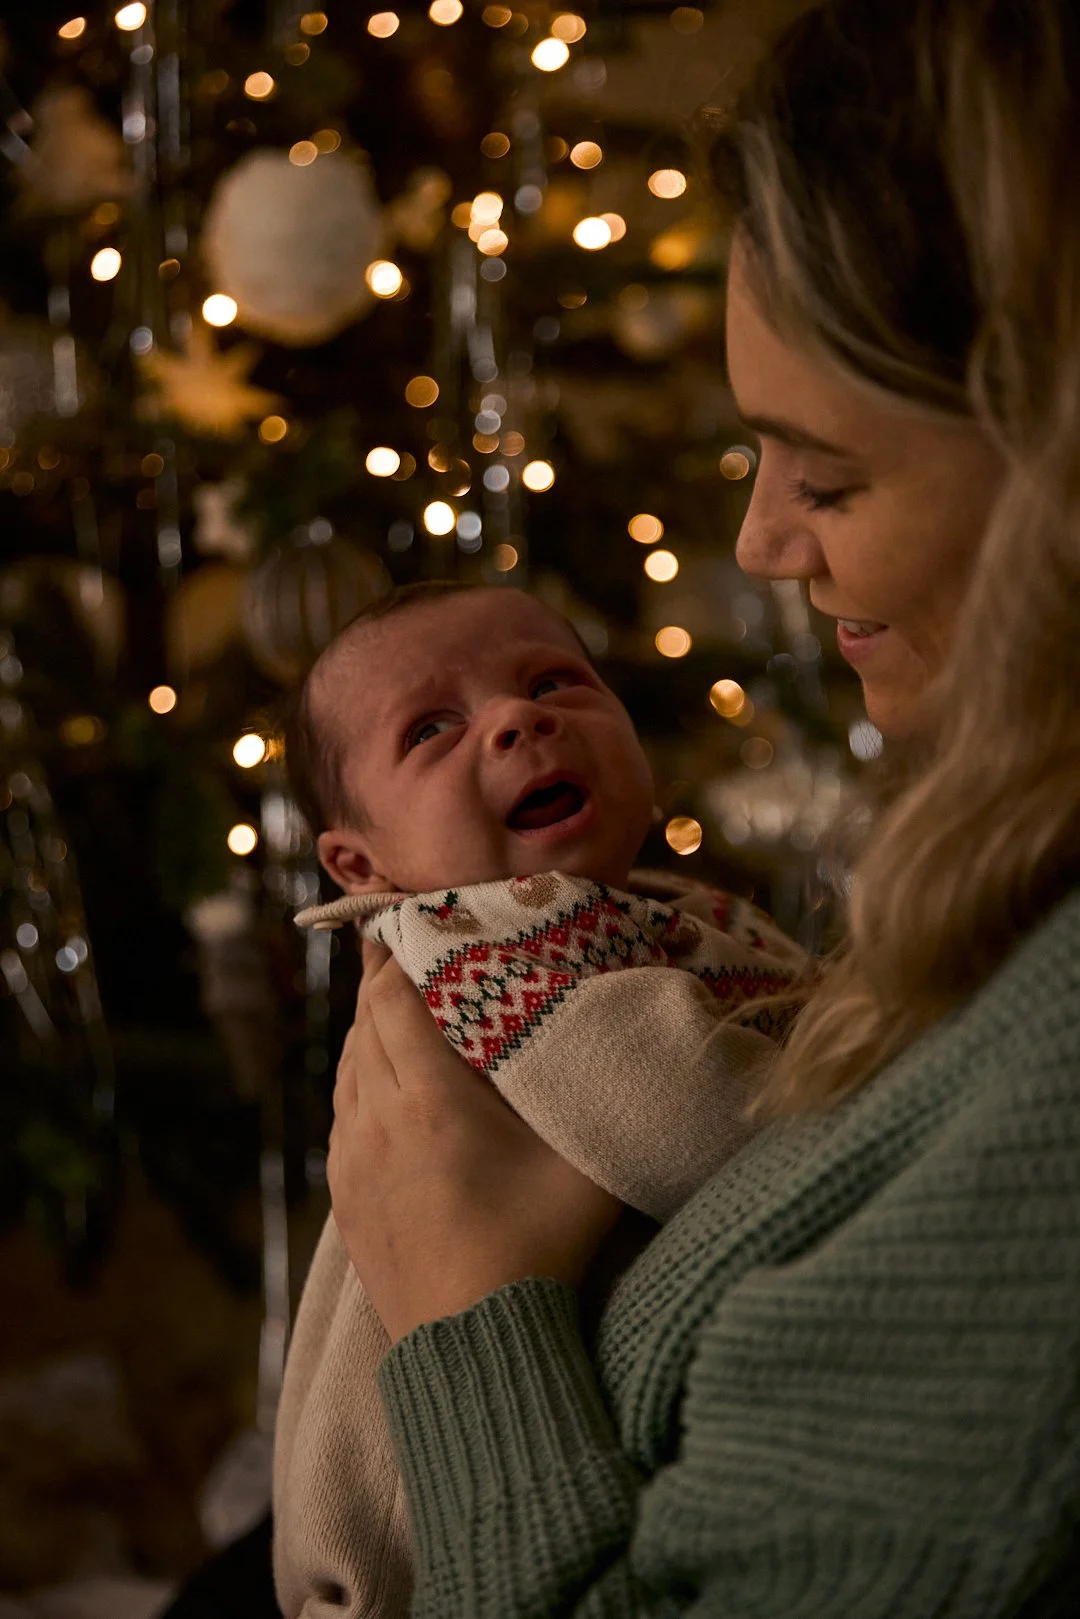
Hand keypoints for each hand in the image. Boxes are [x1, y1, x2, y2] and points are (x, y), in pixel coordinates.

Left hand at [327, 942, 621, 1342]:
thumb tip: (627, 1032)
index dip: (398, 955)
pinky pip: (343, 1112)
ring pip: (348, 1068)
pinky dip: (360, 1079)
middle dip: (386, 983)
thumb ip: (600, 1092)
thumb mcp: (585, 1167)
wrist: (474, 1349)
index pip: (392, 1001)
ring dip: (371, 1031)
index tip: (414, 922)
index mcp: (429, 1101)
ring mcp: (353, 1160)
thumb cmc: (539, 1251)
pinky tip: (386, 1081)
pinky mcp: (344, 1195)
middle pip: (365, 1025)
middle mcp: (377, 1120)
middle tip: (413, 951)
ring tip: (402, 1008)